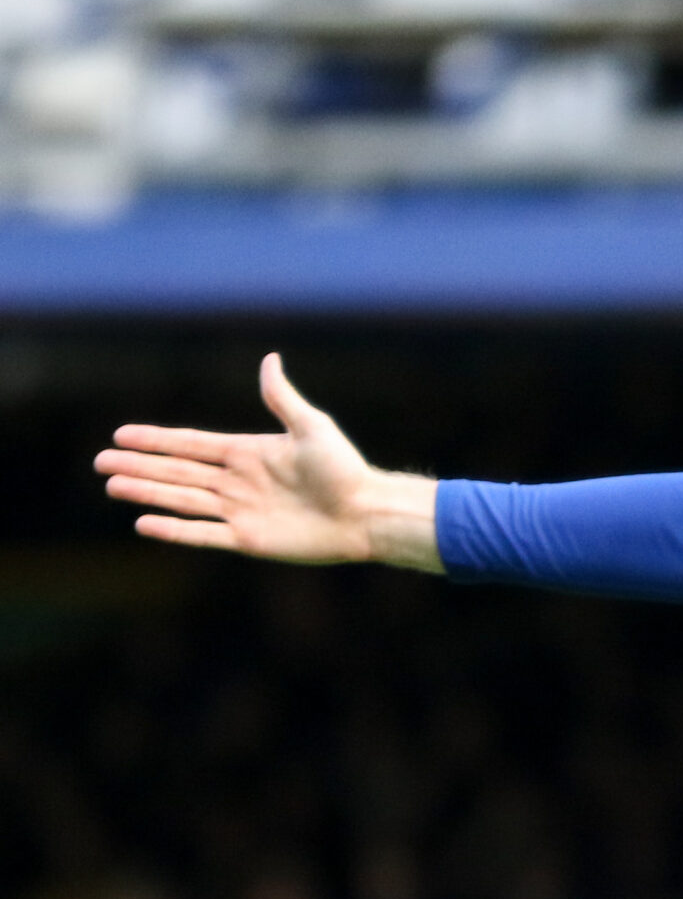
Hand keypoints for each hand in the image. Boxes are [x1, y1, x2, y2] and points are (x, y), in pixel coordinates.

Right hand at [95, 354, 441, 570]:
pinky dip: (173, 530)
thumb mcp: (312, 427)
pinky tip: (143, 522)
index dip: (156, 439)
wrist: (366, 514)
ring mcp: (241, 511)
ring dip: (147, 492)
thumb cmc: (345, 468)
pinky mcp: (247, 539)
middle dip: (139, 465)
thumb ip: (283, 398)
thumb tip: (270, 359)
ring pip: (182, 500)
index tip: (122, 434)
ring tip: (112, 485)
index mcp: (249, 452)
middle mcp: (239, 481)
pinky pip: (202, 534)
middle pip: (178, 471)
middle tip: (100, 461)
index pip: (192, 443)